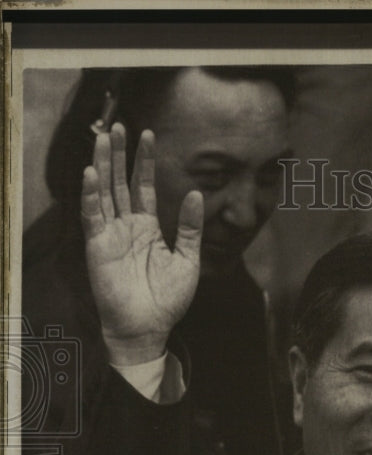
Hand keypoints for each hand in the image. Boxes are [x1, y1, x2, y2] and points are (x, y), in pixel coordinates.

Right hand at [81, 124, 202, 364]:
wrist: (148, 328)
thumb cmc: (167, 300)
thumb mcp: (187, 260)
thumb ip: (190, 227)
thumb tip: (196, 193)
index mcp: (148, 229)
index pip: (144, 188)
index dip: (145, 163)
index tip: (148, 136)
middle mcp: (127, 227)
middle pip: (120, 183)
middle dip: (118, 155)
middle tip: (118, 126)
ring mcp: (110, 235)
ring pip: (104, 192)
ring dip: (102, 165)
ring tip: (103, 138)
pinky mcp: (98, 246)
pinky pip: (93, 216)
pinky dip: (91, 194)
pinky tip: (91, 173)